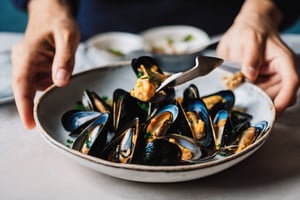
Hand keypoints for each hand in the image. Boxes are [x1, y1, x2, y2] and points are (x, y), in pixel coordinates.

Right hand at [11, 0, 79, 128]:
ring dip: (50, 89)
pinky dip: (52, 84)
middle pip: (26, 90)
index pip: (22, 85)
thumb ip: (65, 60)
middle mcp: (23, 62)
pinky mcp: (35, 69)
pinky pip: (42, 82)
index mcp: (28, 55)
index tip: (29, 124)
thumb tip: (60, 83)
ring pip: (37, 87)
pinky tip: (60, 73)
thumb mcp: (68, 37)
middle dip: (36, 104)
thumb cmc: (59, 23)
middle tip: (49, 118)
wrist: (52, 15)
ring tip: (62, 75)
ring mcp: (28, 66)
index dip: (25, 107)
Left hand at [216, 0, 298, 117]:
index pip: (291, 82)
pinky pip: (257, 96)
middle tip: (247, 106)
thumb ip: (250, 57)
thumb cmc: (252, 31)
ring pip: (267, 99)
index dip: (283, 99)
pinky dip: (249, 98)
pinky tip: (239, 95)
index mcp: (284, 62)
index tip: (273, 111)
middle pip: (278, 96)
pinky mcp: (260, 83)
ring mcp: (270, 80)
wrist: (247, 29)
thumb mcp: (250, 40)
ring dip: (255, 101)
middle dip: (264, 103)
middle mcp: (281, 73)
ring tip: (240, 97)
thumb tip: (250, 74)